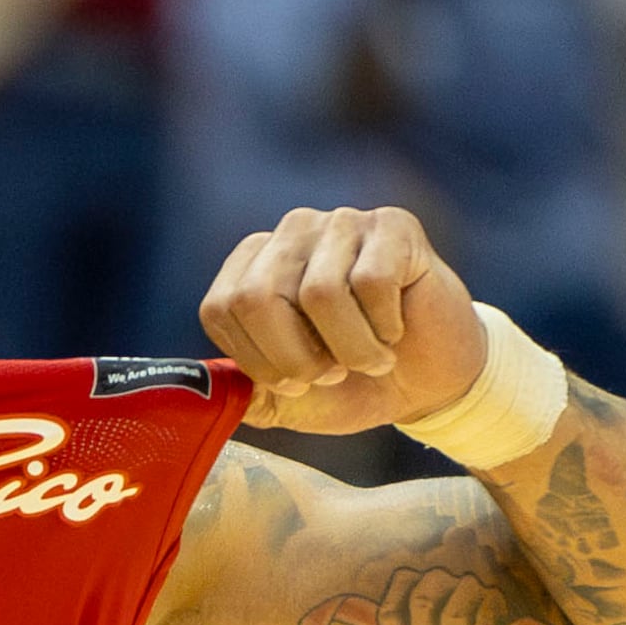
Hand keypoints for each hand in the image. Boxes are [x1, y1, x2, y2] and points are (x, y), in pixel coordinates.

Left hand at [198, 205, 484, 433]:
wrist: (430, 383)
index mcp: (252, 266)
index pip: (220, 309)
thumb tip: (194, 393)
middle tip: (332, 373)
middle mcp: (290, 233)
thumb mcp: (285, 401)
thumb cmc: (352, 385)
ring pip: (321, 293)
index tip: (293, 380)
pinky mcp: (392, 225)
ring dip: (351, 348)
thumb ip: (239, 394)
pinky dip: (385, 325)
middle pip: (258, 298)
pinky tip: (396, 328)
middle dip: (296, 359)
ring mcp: (340, 223)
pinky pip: (372, 282)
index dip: (256, 360)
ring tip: (370, 357)